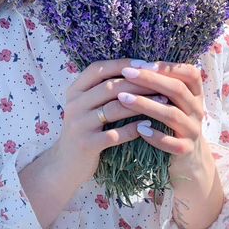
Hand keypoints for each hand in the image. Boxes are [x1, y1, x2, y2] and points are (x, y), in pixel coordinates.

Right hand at [52, 58, 166, 186]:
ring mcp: (79, 125)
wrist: (65, 164)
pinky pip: (114, 134)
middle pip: (109, 87)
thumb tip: (135, 70)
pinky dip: (133, 128)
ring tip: (162, 101)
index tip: (145, 64)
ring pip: (113, 108)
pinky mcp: (86, 144)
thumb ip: (102, 90)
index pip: (98, 69)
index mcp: (74, 91)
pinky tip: (149, 125)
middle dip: (138, 83)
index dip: (122, 64)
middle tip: (161, 83)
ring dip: (141, 103)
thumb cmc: (85, 130)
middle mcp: (74, 105)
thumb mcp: (86, 106)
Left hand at [116, 60, 209, 173]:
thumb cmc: (171, 122)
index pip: (190, 73)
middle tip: (127, 73)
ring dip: (146, 105)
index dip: (167, 67)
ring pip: (172, 115)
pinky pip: (173, 143)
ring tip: (123, 99)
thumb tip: (131, 62)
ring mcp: (193, 131)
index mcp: (195, 94)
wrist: (188, 159)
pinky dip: (156, 136)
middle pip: (177, 90)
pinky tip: (138, 129)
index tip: (141, 63)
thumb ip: (160, 84)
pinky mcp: (186, 150)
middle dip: (150, 80)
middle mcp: (197, 110)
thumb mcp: (172, 101)